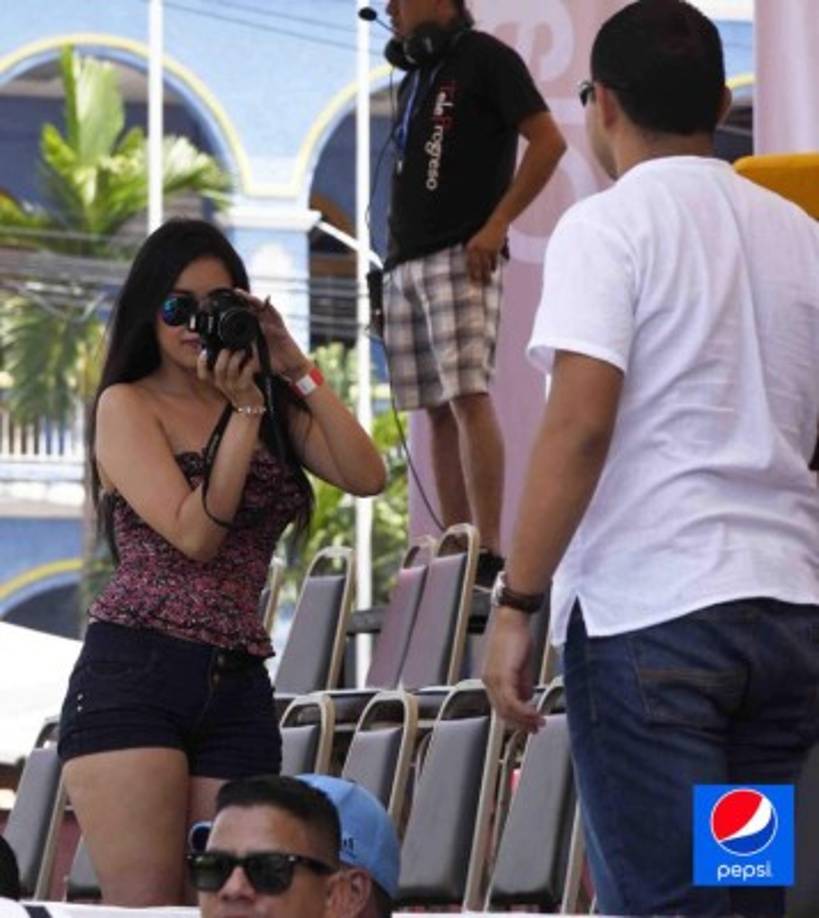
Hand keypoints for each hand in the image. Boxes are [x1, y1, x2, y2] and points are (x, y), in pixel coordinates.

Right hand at [198, 343, 263, 409]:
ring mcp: (233, 386)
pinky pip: (246, 372)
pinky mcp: (244, 387)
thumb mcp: (226, 381)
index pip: (202, 374)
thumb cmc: (238, 389)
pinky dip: (250, 364)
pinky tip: (252, 359)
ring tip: (242, 351)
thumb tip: (223, 348)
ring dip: (237, 357)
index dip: (201, 363)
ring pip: (232, 369)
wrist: (249, 407)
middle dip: (224, 355)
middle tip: (229, 348)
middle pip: (218, 368)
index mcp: (215, 382)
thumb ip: (223, 368)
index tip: (205, 352)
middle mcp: (222, 384)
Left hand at [233, 290, 310, 378]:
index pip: (246, 318)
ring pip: (263, 309)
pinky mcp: (282, 329)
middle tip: (235, 292)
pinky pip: (276, 317)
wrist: (290, 368)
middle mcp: (265, 326)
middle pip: (254, 310)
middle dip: (245, 300)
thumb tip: (229, 359)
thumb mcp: (254, 361)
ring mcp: (274, 326)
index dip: (238, 311)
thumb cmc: (274, 364)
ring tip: (245, 295)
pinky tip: (265, 303)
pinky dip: (270, 310)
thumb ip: (244, 359)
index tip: (226, 305)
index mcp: (257, 332)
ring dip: (254, 301)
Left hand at [465, 218, 507, 284]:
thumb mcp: (476, 242)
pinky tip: (493, 270)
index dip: (470, 274)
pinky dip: (494, 266)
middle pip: (476, 267)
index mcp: (470, 247)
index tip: (471, 282)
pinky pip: (493, 261)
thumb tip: (472, 268)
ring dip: (487, 275)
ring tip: (488, 281)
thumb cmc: (486, 235)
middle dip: (478, 277)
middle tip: (479, 285)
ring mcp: (485, 249)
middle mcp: (476, 249)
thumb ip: (474, 253)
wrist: (496, 224)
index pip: (469, 264)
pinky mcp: (494, 249)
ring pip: (485, 266)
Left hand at [482, 606, 543, 732]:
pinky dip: (524, 711)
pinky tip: (535, 713)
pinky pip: (511, 701)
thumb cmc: (516, 637)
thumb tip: (526, 699)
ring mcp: (494, 679)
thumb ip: (521, 684)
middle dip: (521, 723)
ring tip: (539, 722)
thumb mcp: (520, 667)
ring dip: (524, 719)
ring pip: (507, 710)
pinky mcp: (502, 676)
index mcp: (491, 680)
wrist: (512, 620)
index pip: (501, 707)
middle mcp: (489, 681)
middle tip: (535, 729)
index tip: (529, 724)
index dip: (515, 719)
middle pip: (502, 712)